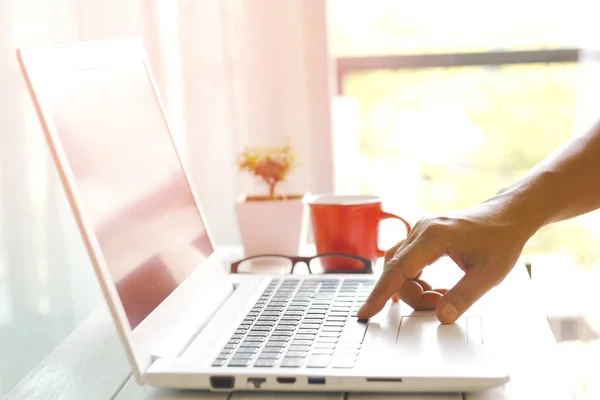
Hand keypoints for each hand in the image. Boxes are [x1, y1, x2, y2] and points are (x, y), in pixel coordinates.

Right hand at [357, 200, 534, 323]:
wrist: (507, 215)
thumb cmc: (501, 239)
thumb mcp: (489, 274)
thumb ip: (463, 297)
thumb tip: (442, 317)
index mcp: (433, 236)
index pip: (398, 270)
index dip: (380, 294)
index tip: (366, 311)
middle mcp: (420, 230)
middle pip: (396, 271)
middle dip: (412, 295)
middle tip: (440, 305)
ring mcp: (419, 232)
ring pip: (399, 267)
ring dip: (414, 288)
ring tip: (441, 296)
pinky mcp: (422, 237)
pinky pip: (407, 262)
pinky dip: (416, 280)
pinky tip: (435, 288)